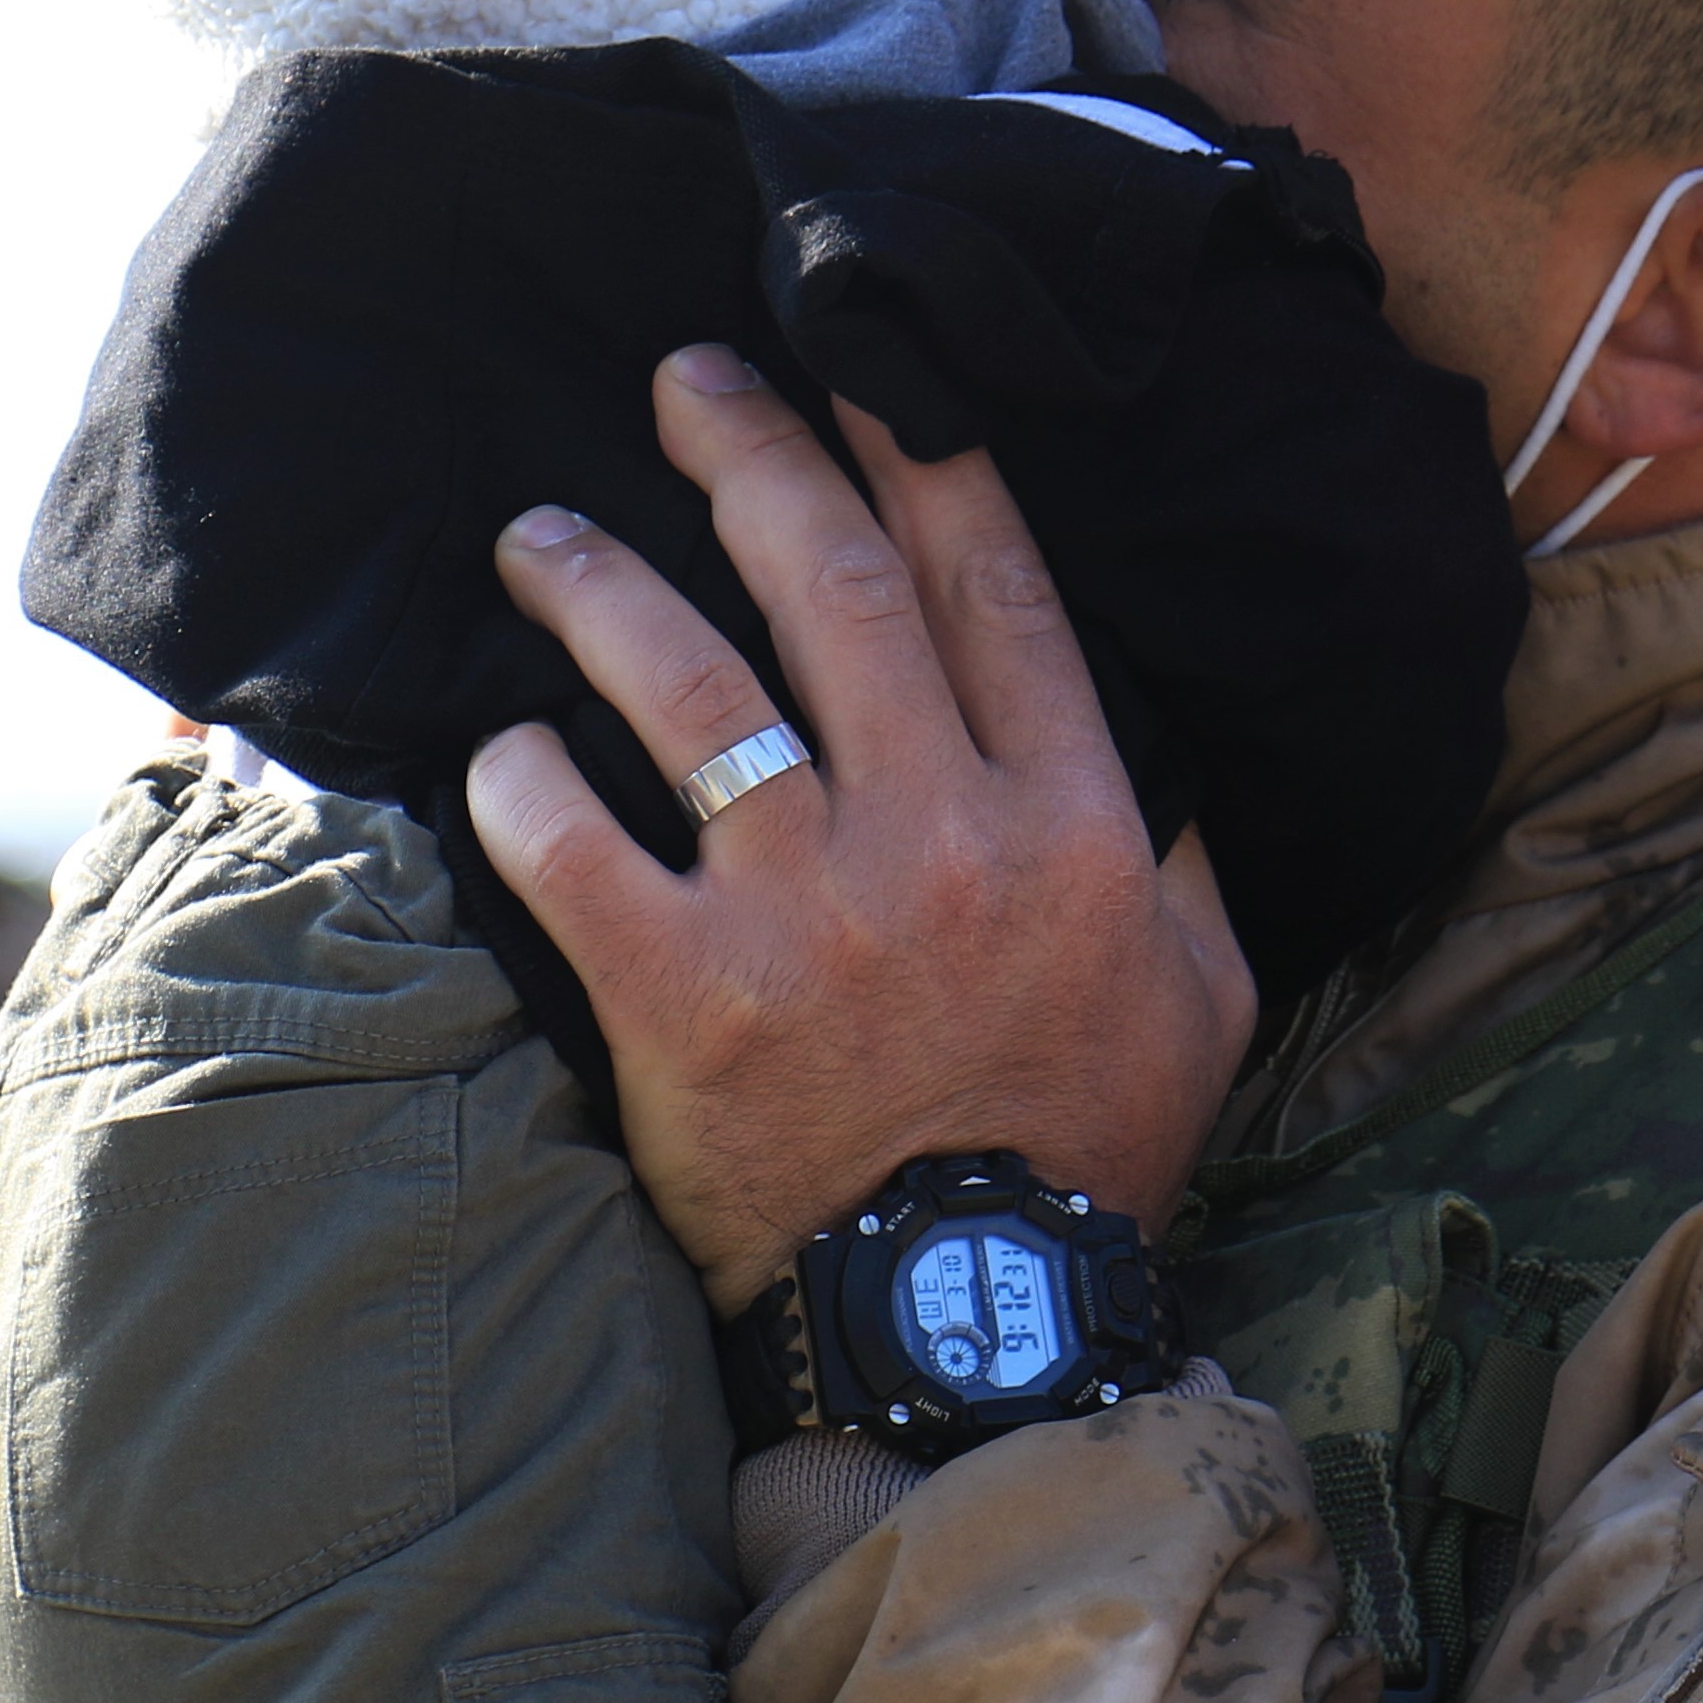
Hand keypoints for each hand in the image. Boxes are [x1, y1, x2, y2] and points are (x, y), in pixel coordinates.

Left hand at [467, 348, 1254, 1307]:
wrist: (968, 1328)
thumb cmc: (1084, 1155)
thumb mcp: (1202, 995)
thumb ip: (1171, 855)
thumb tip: (1135, 751)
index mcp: (1067, 819)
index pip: (991, 584)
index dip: (917, 456)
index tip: (857, 374)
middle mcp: (937, 835)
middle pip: (832, 586)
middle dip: (750, 455)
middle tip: (681, 382)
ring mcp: (801, 909)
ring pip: (686, 684)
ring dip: (601, 582)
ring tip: (540, 537)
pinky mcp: (678, 992)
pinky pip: (572, 844)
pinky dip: (522, 783)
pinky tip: (499, 748)